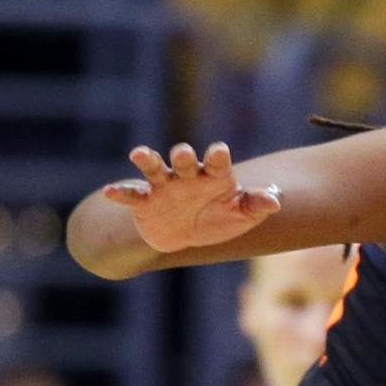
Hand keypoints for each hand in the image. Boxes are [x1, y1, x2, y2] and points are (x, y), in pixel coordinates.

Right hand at [102, 142, 280, 251]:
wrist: (185, 235)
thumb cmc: (218, 218)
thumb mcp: (241, 216)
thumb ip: (256, 205)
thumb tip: (275, 200)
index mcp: (214, 177)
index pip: (218, 163)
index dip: (217, 156)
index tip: (219, 151)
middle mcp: (188, 176)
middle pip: (185, 161)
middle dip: (184, 156)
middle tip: (183, 154)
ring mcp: (164, 186)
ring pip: (155, 169)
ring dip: (148, 160)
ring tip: (139, 154)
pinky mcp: (145, 201)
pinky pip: (132, 195)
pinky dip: (121, 193)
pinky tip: (110, 192)